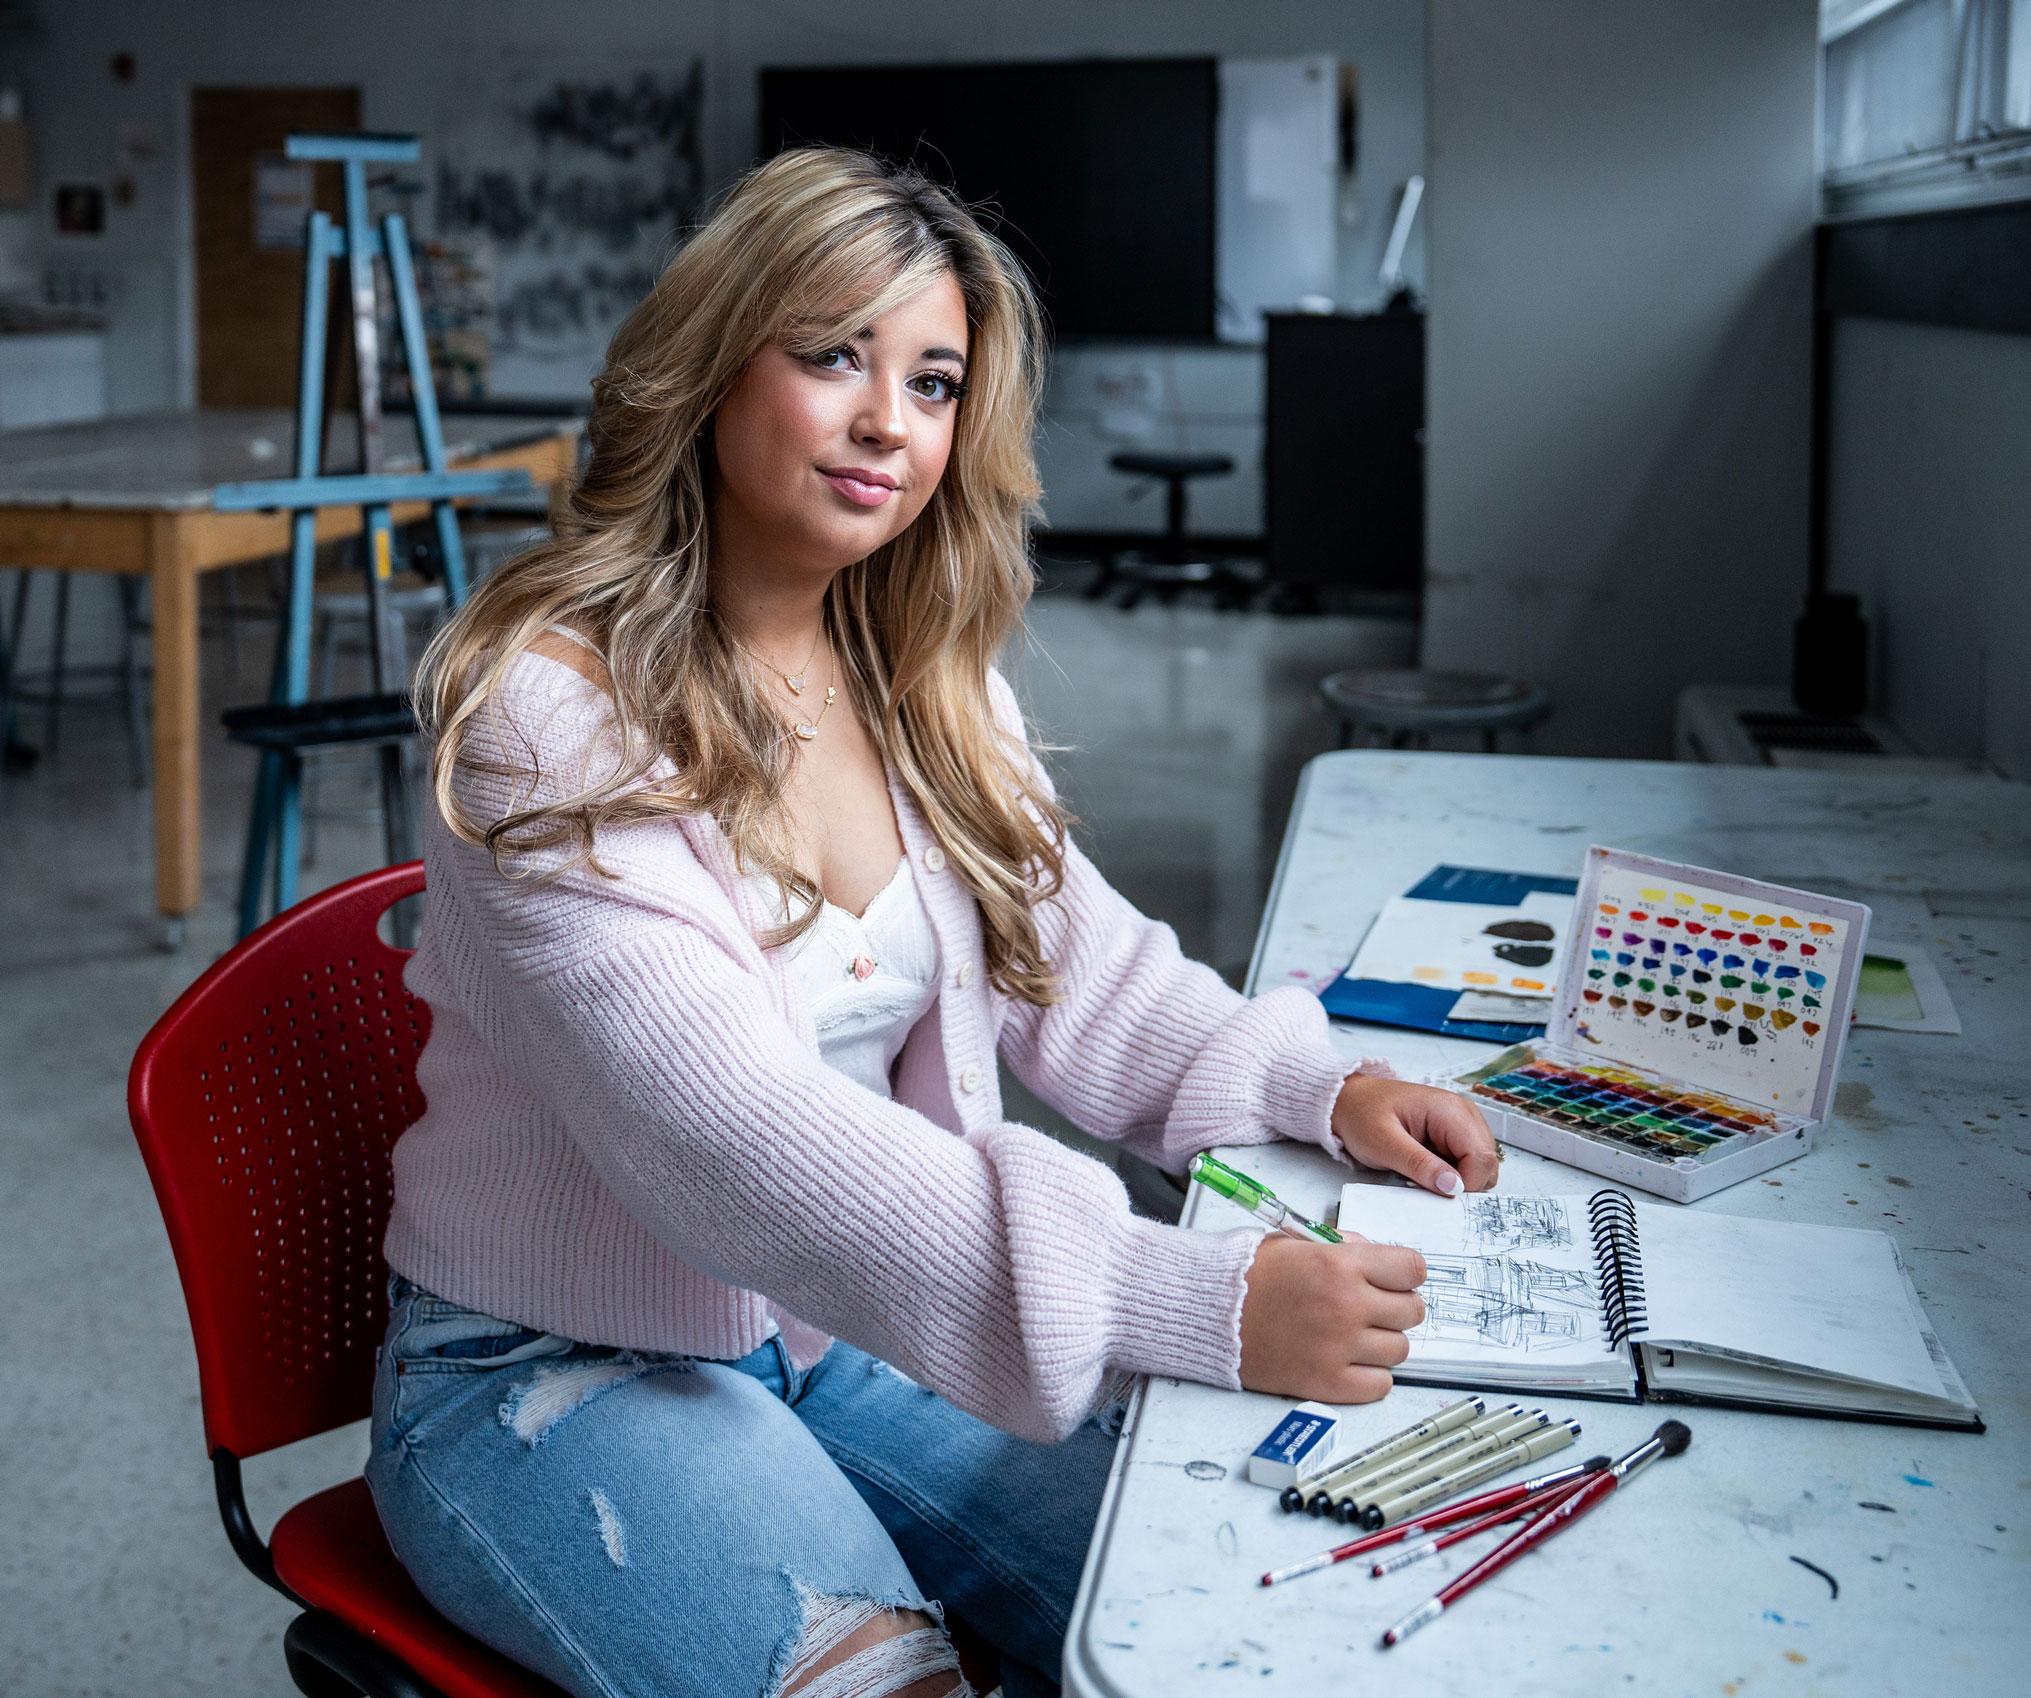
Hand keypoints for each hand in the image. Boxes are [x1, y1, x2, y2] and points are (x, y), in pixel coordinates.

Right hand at [1238, 1233, 1427, 1402]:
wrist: (1209, 1312)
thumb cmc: (1247, 1276)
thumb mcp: (1297, 1243)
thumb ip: (1344, 1248)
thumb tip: (1379, 1261)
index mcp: (1340, 1264)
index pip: (1412, 1269)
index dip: (1407, 1273)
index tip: (1397, 1279)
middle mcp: (1346, 1305)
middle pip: (1412, 1311)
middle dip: (1398, 1306)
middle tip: (1375, 1307)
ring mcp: (1339, 1347)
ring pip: (1400, 1349)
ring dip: (1383, 1341)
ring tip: (1356, 1334)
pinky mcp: (1327, 1382)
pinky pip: (1381, 1384)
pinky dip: (1371, 1375)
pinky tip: (1349, 1360)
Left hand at [1331, 1073, 1499, 1196]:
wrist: (1348, 1100)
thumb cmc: (1362, 1114)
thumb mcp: (1383, 1144)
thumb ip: (1419, 1165)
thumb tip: (1453, 1187)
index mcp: (1451, 1110)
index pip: (1482, 1157)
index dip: (1466, 1183)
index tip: (1437, 1191)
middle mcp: (1464, 1114)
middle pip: (1487, 1163)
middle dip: (1462, 1182)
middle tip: (1425, 1182)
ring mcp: (1462, 1124)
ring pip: (1480, 1166)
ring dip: (1456, 1179)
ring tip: (1422, 1173)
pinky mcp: (1454, 1134)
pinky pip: (1465, 1163)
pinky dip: (1450, 1173)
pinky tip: (1425, 1168)